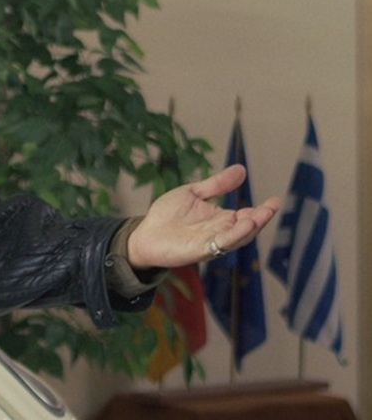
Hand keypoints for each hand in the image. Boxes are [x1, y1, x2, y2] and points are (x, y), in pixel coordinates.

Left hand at [127, 164, 280, 268]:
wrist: (144, 233)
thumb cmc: (167, 215)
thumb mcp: (193, 193)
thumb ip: (216, 184)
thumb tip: (241, 169)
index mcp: (221, 219)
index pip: (247, 215)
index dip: (262, 209)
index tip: (276, 200)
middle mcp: (221, 232)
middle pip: (247, 227)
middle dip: (261, 218)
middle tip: (272, 207)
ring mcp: (211, 242)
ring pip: (237, 237)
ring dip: (249, 228)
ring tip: (260, 215)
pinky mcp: (199, 250)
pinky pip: (220, 244)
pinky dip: (232, 236)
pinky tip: (241, 226)